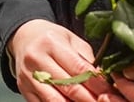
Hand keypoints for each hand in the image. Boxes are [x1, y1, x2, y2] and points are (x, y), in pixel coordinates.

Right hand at [8, 20, 123, 101]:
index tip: (110, 93)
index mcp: (51, 43)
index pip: (79, 69)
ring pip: (55, 100)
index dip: (97, 84)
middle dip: (90, 99)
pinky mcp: (23, 88)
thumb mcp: (71, 40)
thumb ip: (86, 60)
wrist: (24, 37)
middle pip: (69, 87)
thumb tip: (104, 81)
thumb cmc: (52, 38)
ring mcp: (27, 76)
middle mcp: (36, 59)